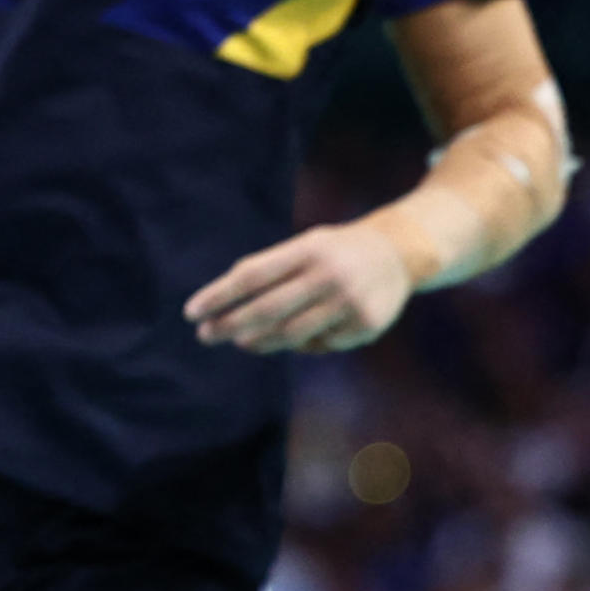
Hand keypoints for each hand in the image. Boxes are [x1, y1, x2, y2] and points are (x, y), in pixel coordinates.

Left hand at [187, 222, 415, 353]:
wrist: (399, 253)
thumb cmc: (335, 251)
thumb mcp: (305, 245)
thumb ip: (269, 269)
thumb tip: (224, 304)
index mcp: (309, 249)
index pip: (252, 275)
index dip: (218, 296)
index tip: (191, 312)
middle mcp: (329, 275)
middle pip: (267, 310)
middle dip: (229, 325)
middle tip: (205, 335)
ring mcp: (349, 303)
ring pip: (290, 335)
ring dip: (259, 341)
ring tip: (240, 341)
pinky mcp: (365, 327)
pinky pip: (320, 345)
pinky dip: (302, 344)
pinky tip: (295, 338)